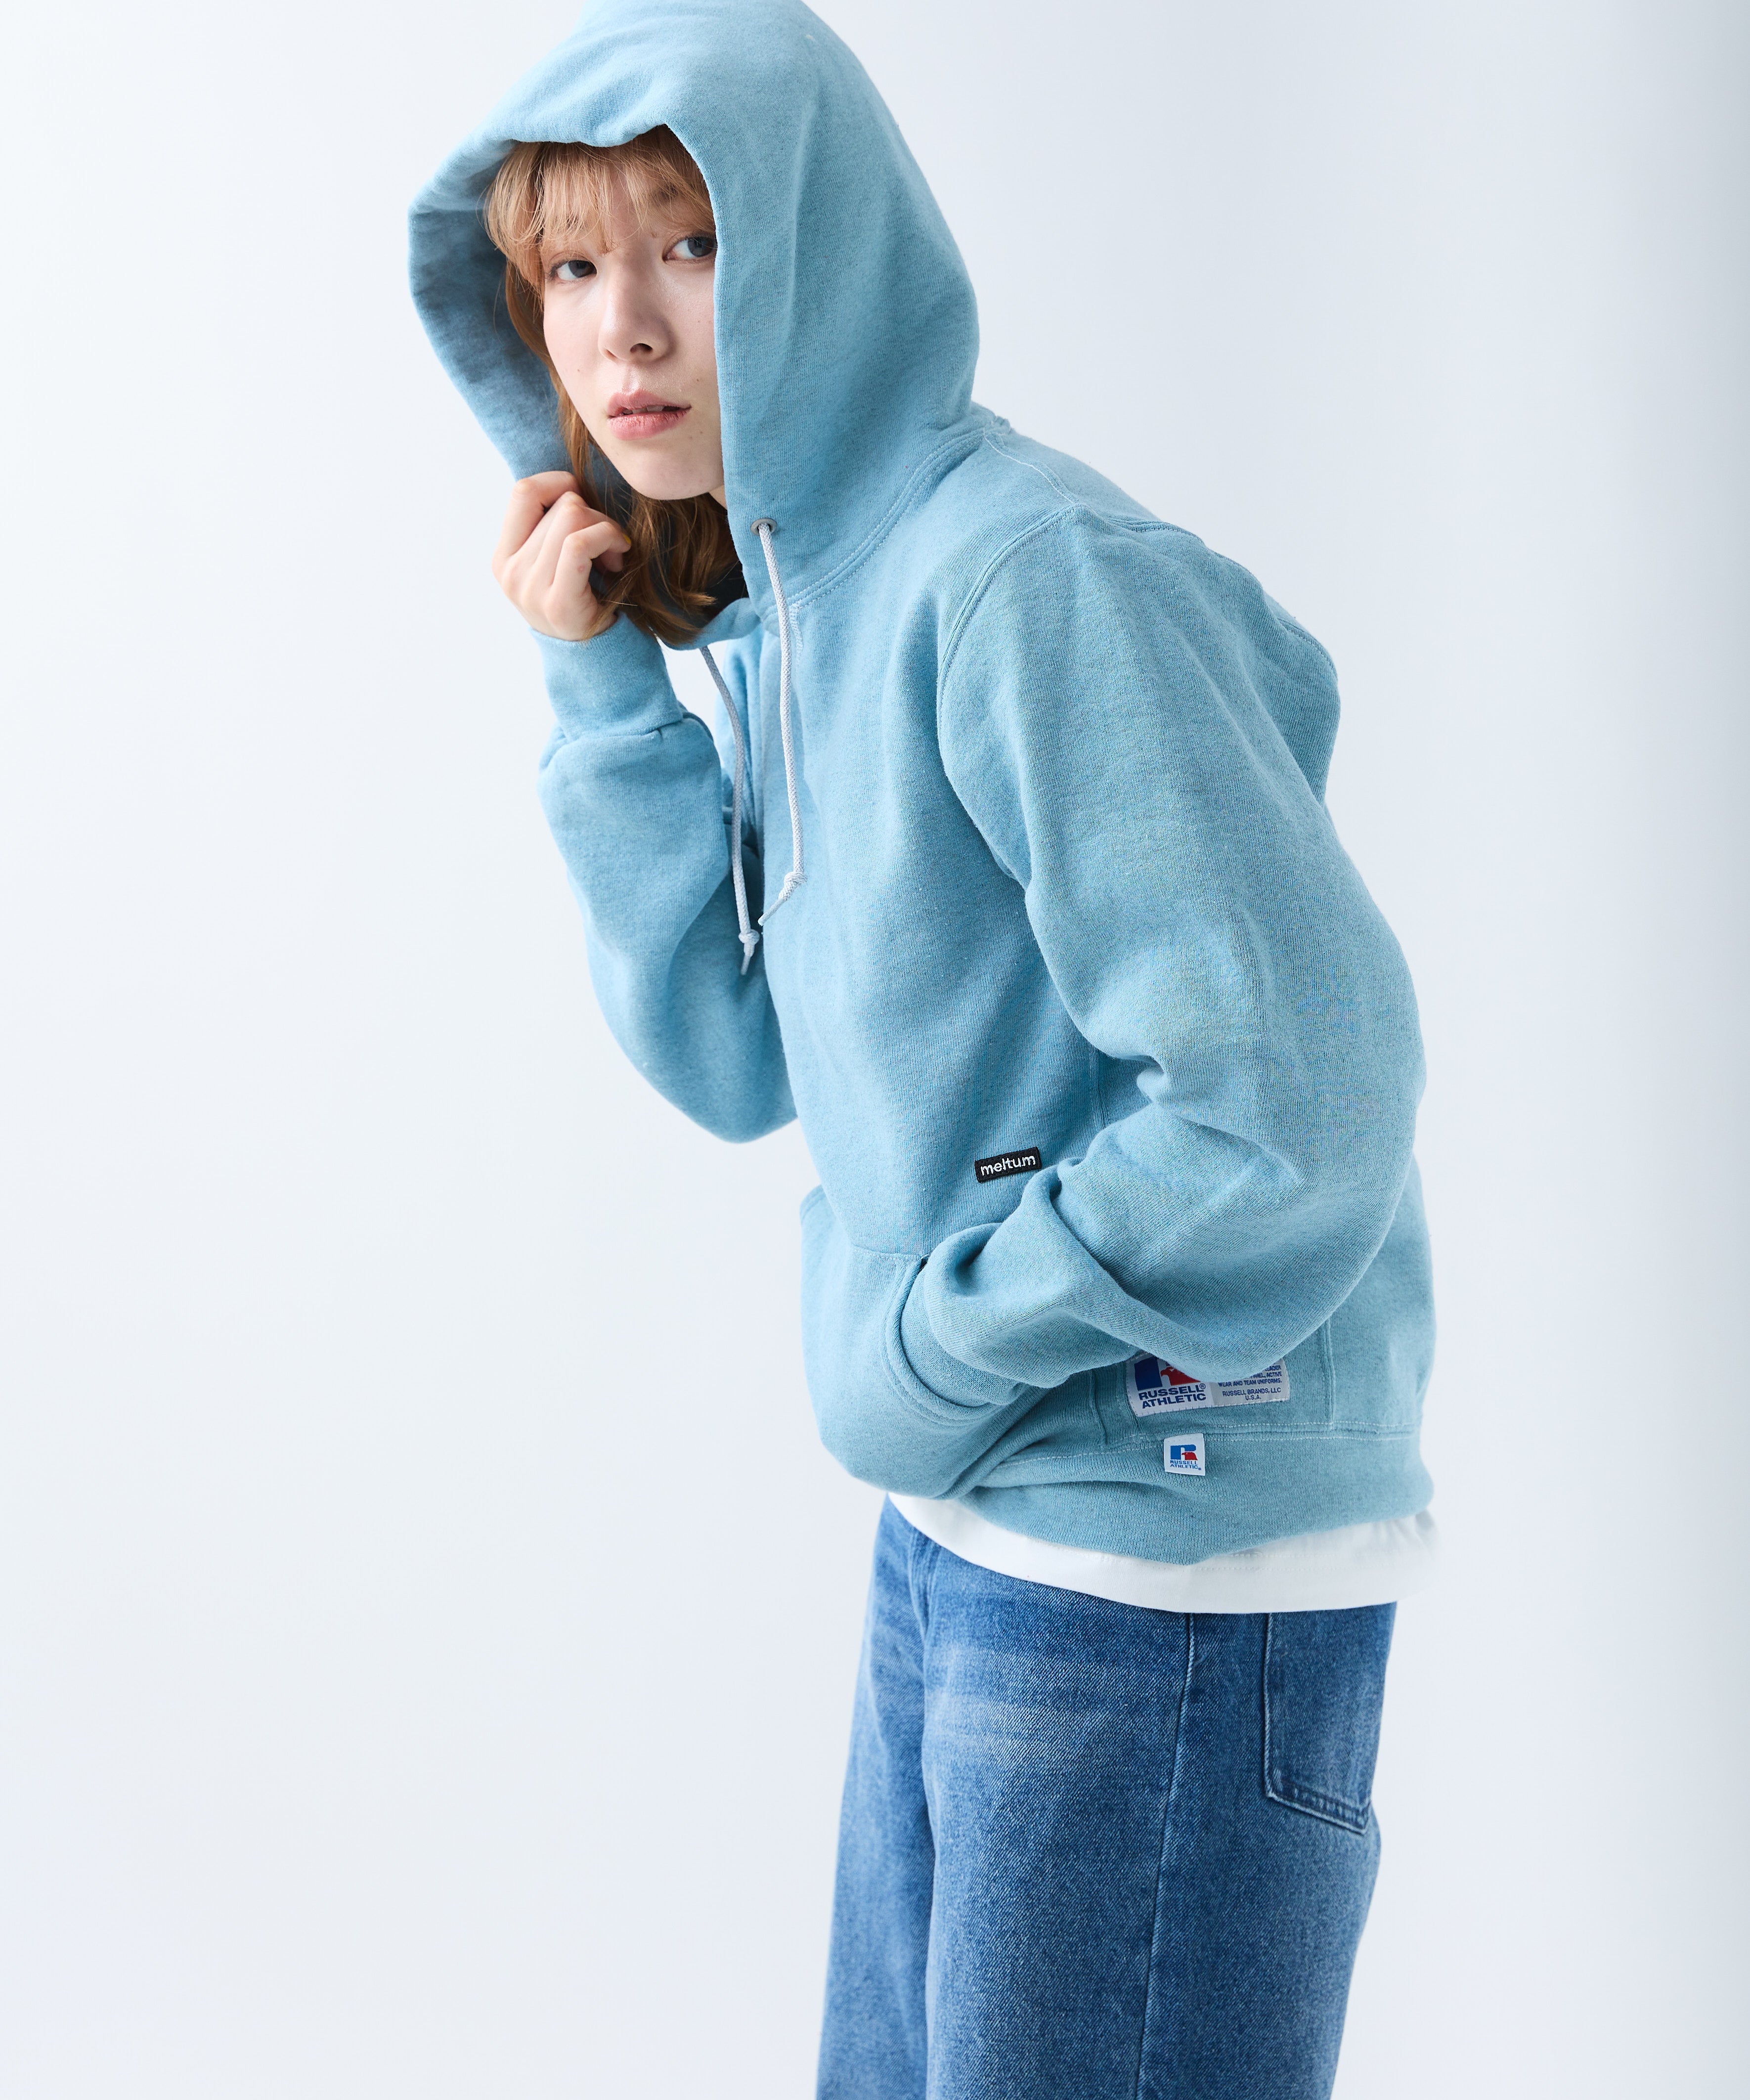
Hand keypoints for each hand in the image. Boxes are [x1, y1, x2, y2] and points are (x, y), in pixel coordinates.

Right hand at [491, 472, 630, 641]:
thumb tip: (571, 485)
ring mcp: (529, 588)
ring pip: (572, 516)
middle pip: (560, 503)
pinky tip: (620, 556)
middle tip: (608, 546)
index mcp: (503, 557)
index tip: (585, 507)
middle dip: (595, 515)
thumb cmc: (585, 603)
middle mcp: (509, 572)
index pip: (523, 491)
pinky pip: (577, 543)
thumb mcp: (556, 563)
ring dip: (606, 529)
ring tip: (613, 557)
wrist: (598, 661)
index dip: (560, 484)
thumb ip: (551, 528)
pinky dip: (607, 538)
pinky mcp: (556, 603)